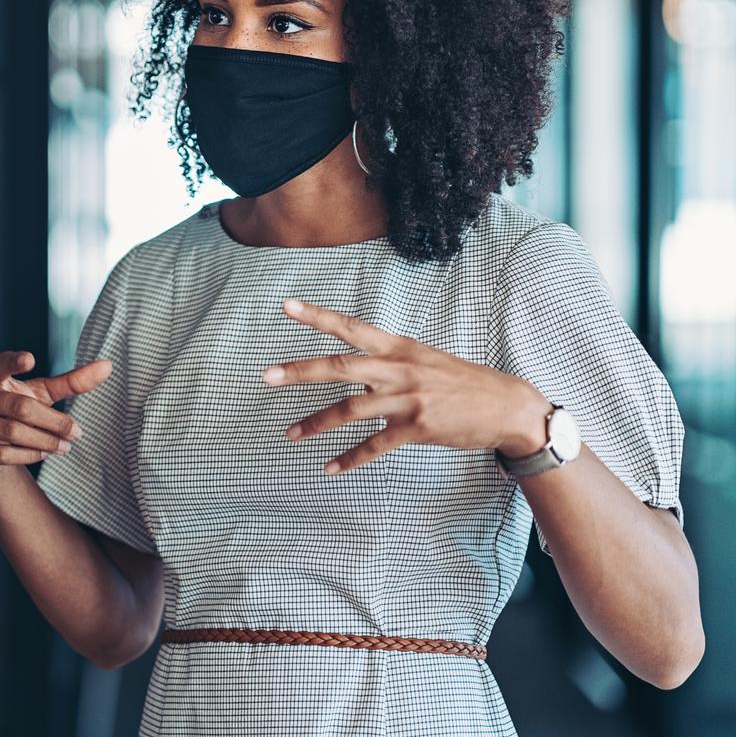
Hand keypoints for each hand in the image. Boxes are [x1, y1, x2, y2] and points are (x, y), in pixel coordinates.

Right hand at [0, 351, 111, 483]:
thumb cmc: (13, 409)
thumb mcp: (39, 393)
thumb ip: (69, 381)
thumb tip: (108, 366)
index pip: (0, 364)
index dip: (13, 362)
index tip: (30, 359)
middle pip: (20, 407)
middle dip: (53, 422)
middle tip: (77, 432)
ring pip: (13, 432)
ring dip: (45, 440)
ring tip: (66, 446)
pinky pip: (3, 453)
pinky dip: (29, 454)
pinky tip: (44, 453)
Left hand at [265, 299, 553, 475]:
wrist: (507, 407)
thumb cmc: (461, 382)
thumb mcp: (423, 359)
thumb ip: (388, 362)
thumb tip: (355, 369)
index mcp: (399, 348)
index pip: (351, 328)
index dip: (318, 316)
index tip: (286, 305)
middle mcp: (399, 369)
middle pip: (340, 366)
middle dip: (301, 371)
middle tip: (267, 375)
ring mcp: (408, 398)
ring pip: (350, 409)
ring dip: (316, 423)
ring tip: (290, 434)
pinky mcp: (417, 428)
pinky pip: (375, 446)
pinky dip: (351, 459)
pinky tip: (331, 468)